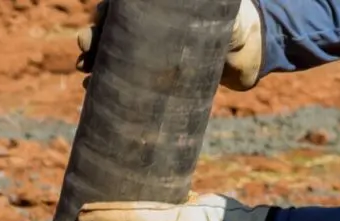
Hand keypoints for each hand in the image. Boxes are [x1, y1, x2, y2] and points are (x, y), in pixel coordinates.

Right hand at [76, 0, 263, 90]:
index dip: (105, 17)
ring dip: (94, 65)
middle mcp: (151, 30)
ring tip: (86, 76)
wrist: (253, 54)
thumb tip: (191, 4)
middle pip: (111, 33)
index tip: (99, 24)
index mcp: (157, 10)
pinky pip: (126, 84)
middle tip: (87, 54)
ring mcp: (152, 55)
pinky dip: (107, 88)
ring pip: (113, 57)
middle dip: (94, 42)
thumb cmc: (237, 22)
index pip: (121, 10)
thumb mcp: (219, 12)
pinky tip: (93, 93)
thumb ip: (208, 12)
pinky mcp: (157, 81)